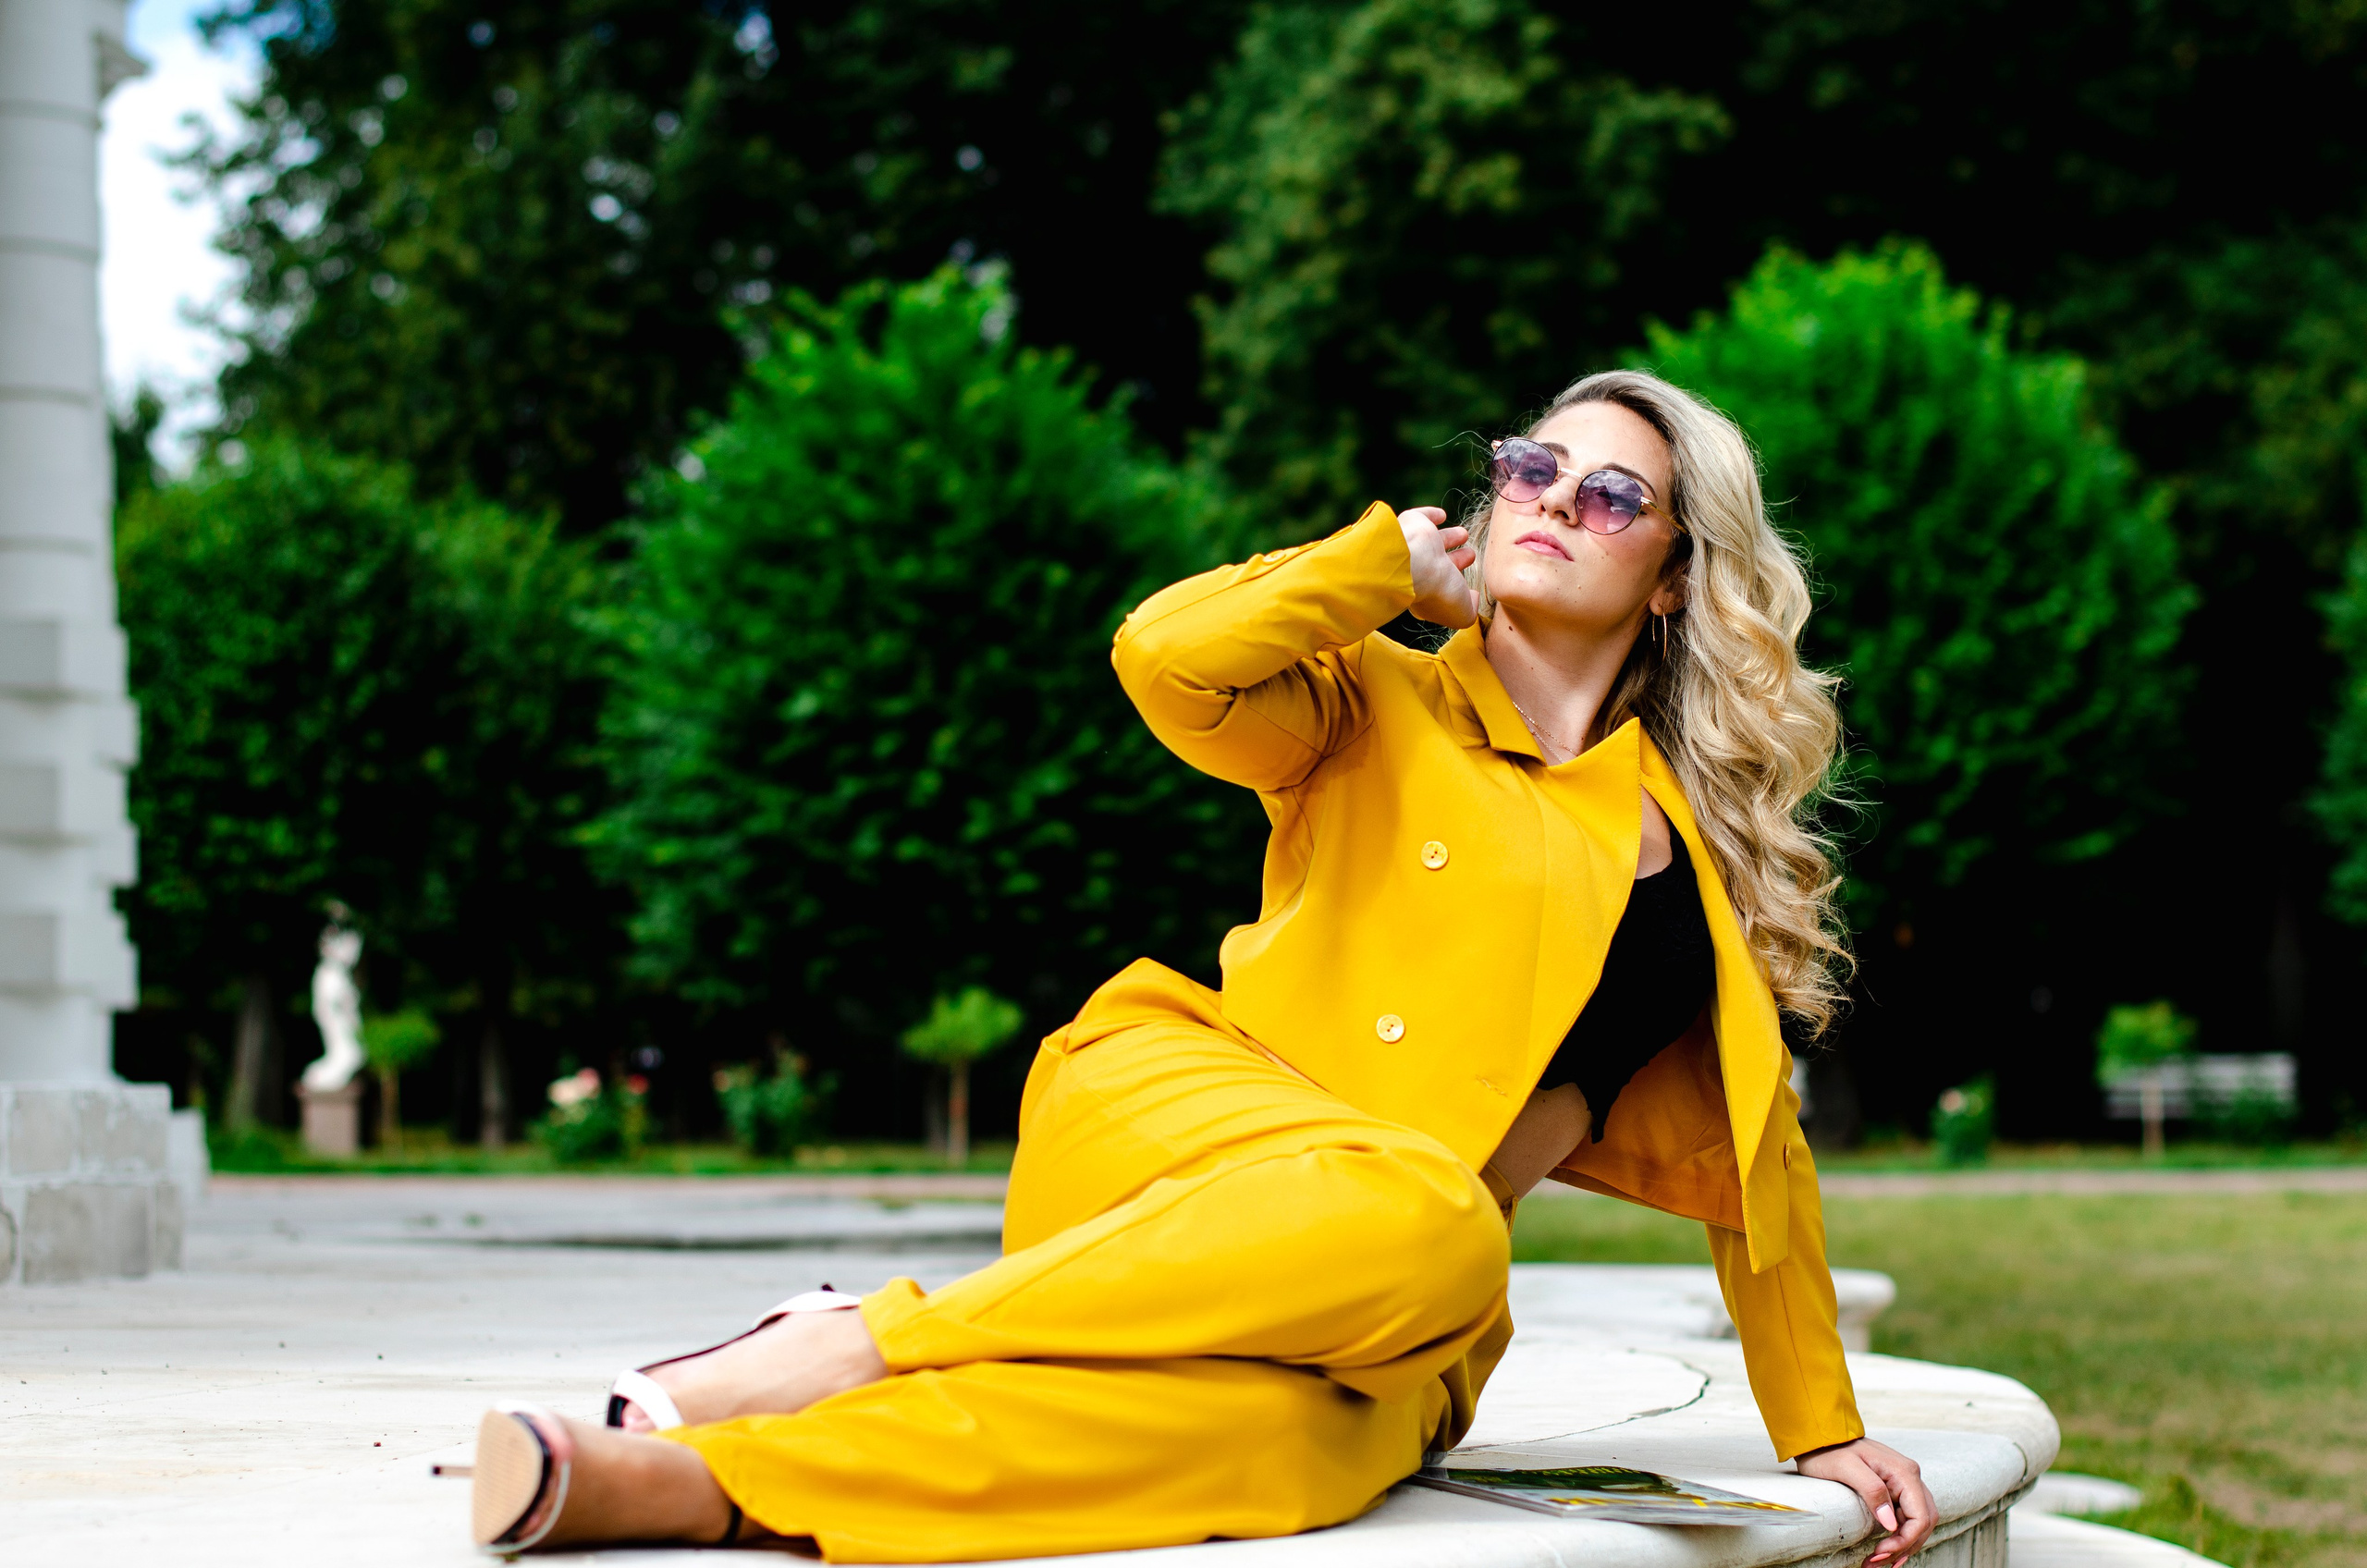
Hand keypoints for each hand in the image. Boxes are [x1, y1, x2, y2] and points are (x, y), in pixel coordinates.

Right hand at [1396, 505, 1478, 627]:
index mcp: (1427, 592)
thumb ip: (1471, 609)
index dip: (1456, 586)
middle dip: (1457, 559)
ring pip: (1434, 540)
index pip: (1444, 588)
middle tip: (1471, 555)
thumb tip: (1473, 598)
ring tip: (1464, 534)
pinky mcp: (1412, 523)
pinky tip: (1441, 515)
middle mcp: (1419, 569)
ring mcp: (1415, 545)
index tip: (1470, 585)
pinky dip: (1431, 515)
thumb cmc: (1437, 592)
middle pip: (1441, 563)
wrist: (1415, 564)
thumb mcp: (1462, 613)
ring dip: (1449, 537)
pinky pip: (1422, 517)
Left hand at [1795, 1438, 1934, 1566]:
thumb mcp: (1846, 1468)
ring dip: (1902, 1545)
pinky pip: (1906, 1517)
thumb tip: (1892, 1524)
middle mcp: (1909, 1476)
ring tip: (1878, 1561)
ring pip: (1917, 1522)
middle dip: (1904, 1546)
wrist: (1821, 1436)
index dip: (1905, 1540)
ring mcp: (1903, 1482)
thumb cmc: (1830, 1449)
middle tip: (1877, 1562)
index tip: (1881, 1552)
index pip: (1920, 1516)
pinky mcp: (1894, 1488)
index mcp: (1903, 1472)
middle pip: (1923, 1522)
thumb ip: (1872, 1491)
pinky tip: (1885, 1549)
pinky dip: (1898, 1536)